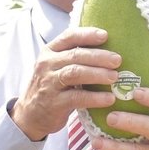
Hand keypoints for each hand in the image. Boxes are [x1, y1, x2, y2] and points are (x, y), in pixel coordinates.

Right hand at [10, 26, 121, 141]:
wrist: (30, 115)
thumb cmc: (51, 87)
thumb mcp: (56, 67)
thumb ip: (74, 57)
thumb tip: (108, 50)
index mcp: (50, 51)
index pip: (69, 37)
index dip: (87, 35)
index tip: (105, 35)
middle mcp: (47, 64)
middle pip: (75, 55)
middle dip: (99, 56)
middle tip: (117, 60)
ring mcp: (49, 83)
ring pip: (75, 73)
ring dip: (97, 74)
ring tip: (115, 77)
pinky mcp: (54, 103)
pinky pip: (77, 97)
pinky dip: (95, 98)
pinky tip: (109, 99)